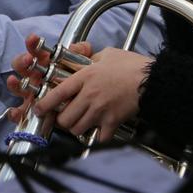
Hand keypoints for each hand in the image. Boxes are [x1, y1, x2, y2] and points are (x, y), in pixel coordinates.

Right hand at [4, 34, 92, 122]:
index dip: (33, 44)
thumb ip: (82, 52)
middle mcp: (34, 76)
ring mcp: (30, 92)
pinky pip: (19, 112)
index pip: (35, 50)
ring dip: (15, 83)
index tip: (34, 39)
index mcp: (44, 63)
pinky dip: (15, 113)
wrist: (79, 104)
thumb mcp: (82, 64)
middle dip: (22, 61)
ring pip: (17, 86)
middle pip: (21, 66)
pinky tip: (15, 112)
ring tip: (14, 81)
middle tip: (28, 60)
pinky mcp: (30, 110)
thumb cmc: (74, 80)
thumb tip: (79, 47)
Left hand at [34, 47, 150, 141]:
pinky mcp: (113, 122)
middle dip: (63, 120)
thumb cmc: (131, 65)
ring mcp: (100, 110)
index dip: (44, 104)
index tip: (38, 109)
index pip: (58, 93)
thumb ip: (91, 59)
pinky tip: (100, 130)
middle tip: (67, 116)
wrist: (153, 79)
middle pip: (65, 119)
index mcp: (85, 77)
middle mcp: (89, 96)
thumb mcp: (107, 55)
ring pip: (78, 129)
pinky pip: (98, 138)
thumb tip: (83, 59)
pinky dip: (97, 137)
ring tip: (83, 122)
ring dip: (78, 128)